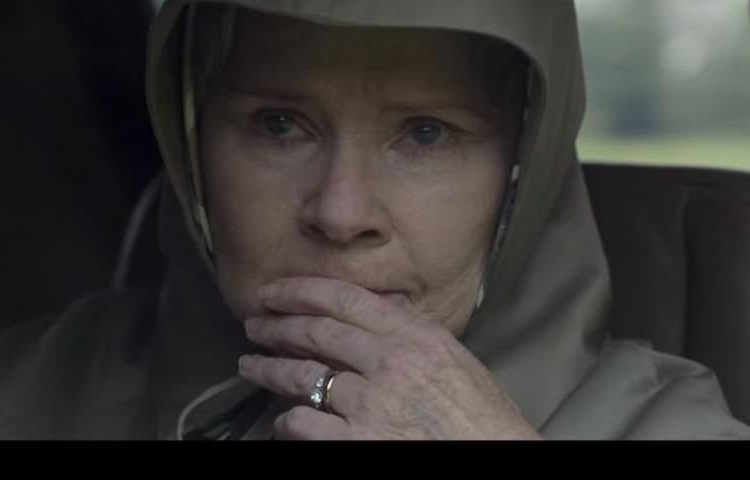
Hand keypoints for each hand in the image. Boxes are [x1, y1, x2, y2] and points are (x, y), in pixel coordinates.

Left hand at [237, 276, 541, 439]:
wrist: (499, 459)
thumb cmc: (484, 420)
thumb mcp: (457, 360)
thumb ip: (415, 333)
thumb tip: (380, 311)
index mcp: (415, 337)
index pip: (346, 299)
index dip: (302, 291)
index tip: (276, 291)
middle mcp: (389, 364)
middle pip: (317, 333)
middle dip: (277, 326)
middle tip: (253, 324)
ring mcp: (371, 406)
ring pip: (304, 377)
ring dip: (269, 370)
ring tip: (250, 366)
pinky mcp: (359, 444)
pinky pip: (306, 425)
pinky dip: (288, 421)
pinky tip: (281, 419)